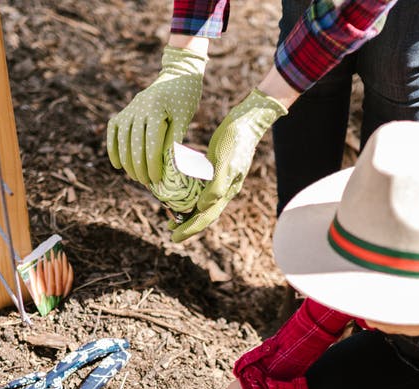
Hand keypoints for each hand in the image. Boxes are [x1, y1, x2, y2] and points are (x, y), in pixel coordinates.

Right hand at [107, 46, 206, 184]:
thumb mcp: (184, 118)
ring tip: (135, 177)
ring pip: (122, 140)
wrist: (177, 76)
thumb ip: (175, 140)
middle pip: (134, 144)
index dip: (153, 164)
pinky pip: (113, 131)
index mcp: (155, 110)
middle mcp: (137, 108)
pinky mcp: (124, 111)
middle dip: (139, 167)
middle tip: (146, 183)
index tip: (156, 179)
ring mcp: (128, 109)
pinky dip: (113, 148)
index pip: (151, 144)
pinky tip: (117, 165)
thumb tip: (171, 167)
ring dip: (127, 161)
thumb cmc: (185, 99)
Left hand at [170, 88, 286, 241]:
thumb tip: (202, 207)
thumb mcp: (225, 162)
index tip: (174, 238)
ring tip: (172, 217)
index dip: (190, 229)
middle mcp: (223, 189)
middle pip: (203, 213)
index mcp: (226, 190)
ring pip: (202, 202)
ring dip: (188, 211)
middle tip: (171, 232)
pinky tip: (181, 192)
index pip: (206, 216)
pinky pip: (201, 187)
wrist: (247, 120)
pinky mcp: (215, 168)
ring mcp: (220, 179)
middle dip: (187, 224)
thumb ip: (216, 186)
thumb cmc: (236, 139)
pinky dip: (190, 194)